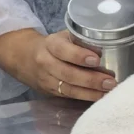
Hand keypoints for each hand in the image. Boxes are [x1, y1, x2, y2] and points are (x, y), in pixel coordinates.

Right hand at [0, 29, 116, 101]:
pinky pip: (67, 96)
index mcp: (50, 45)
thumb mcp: (63, 36)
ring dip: (90, 92)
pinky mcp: (49, 91)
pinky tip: (99, 97)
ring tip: (108, 91)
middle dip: (91, 79)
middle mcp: (45, 63)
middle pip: (67, 73)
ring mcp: (46, 79)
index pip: (62, 50)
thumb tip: (106, 48)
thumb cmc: (53, 44)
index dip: (79, 56)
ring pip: (68, 88)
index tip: (97, 59)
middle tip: (110, 81)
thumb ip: (80, 40)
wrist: (22, 57)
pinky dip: (84, 97)